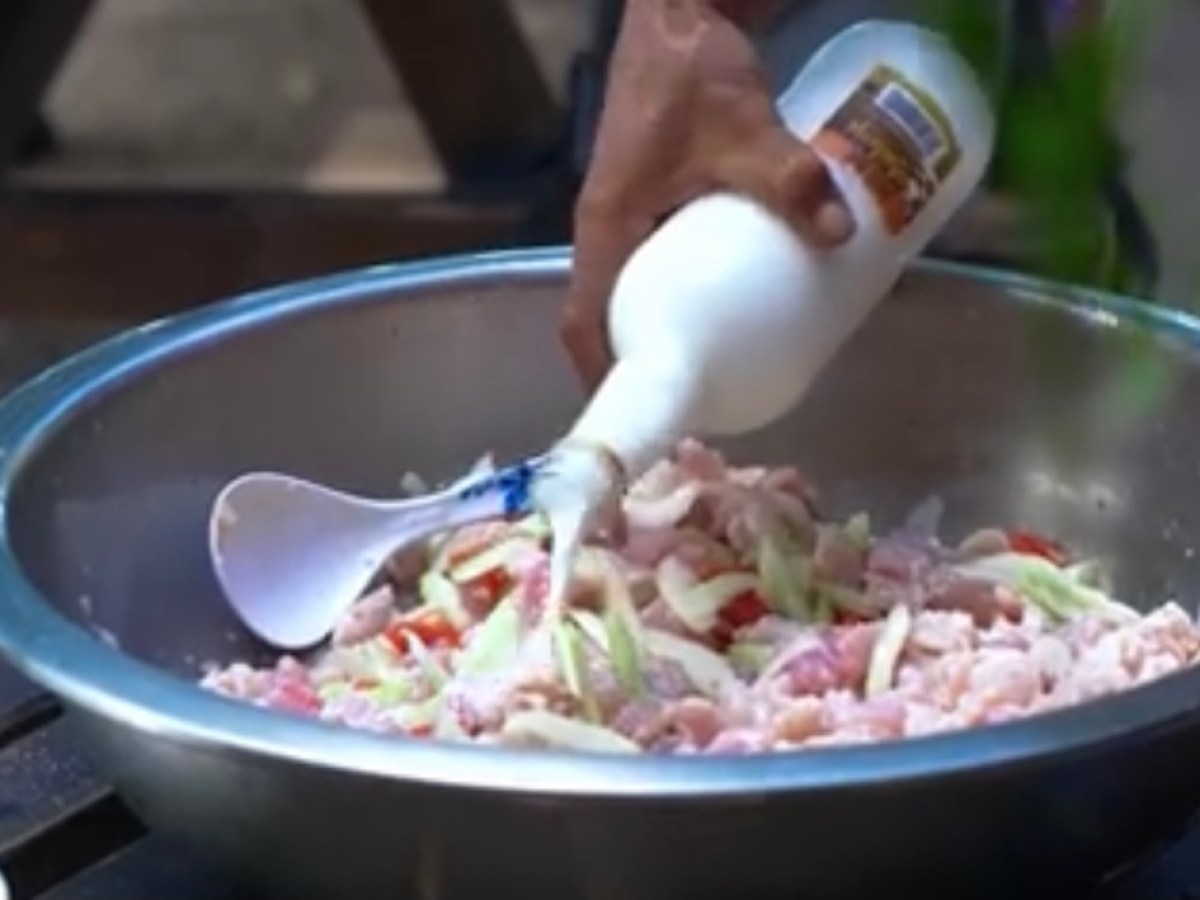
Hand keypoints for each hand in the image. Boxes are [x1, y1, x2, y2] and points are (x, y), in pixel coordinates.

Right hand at [562, 0, 854, 390]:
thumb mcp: (745, 129)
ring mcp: (627, 210)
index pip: (585, 319)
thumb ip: (791, 180)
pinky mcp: (651, 193)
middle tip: (700, 392)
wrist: (679, 8)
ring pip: (634, 289)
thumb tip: (844, 236)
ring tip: (718, 358)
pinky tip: (729, 295)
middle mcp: (606, 226)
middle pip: (609, 315)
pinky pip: (658, 259)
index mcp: (606, 225)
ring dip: (666, 326)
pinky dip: (684, 289)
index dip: (604, 374)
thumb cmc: (689, 71)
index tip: (643, 412)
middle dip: (646, 359)